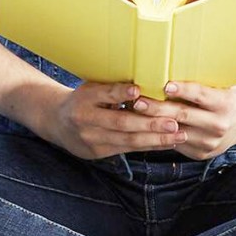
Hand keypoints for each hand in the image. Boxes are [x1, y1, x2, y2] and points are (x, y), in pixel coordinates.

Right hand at [39, 82, 186, 159]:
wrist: (56, 122)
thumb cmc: (83, 100)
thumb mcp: (91, 88)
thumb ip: (112, 89)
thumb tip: (147, 84)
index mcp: (84, 98)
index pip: (105, 95)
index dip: (121, 93)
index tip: (139, 90)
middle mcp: (84, 119)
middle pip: (120, 122)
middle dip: (150, 123)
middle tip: (174, 122)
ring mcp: (90, 138)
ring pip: (127, 140)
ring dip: (156, 139)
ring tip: (179, 135)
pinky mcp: (96, 152)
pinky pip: (127, 149)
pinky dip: (149, 146)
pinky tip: (166, 143)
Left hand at [131, 81, 235, 160]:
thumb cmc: (222, 99)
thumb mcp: (216, 90)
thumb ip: (194, 90)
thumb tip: (161, 81)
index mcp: (225, 103)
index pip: (201, 95)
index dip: (183, 90)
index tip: (166, 86)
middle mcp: (219, 124)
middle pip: (183, 115)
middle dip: (158, 108)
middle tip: (138, 102)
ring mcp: (211, 142)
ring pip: (176, 132)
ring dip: (153, 125)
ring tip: (134, 116)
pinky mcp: (202, 154)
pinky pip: (176, 145)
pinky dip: (159, 137)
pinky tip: (143, 131)